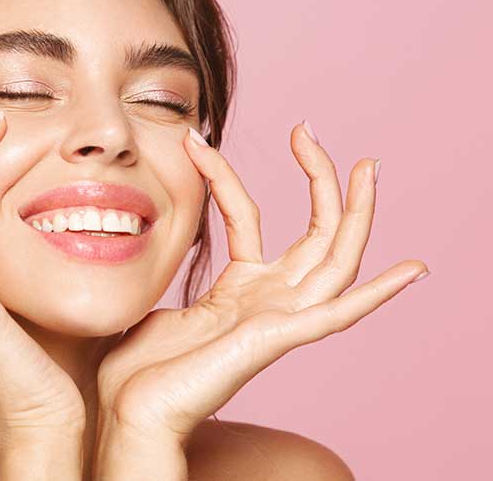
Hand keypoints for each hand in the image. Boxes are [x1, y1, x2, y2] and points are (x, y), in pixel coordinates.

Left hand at [96, 122, 429, 446]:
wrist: (129, 411)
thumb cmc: (138, 367)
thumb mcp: (156, 299)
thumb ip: (168, 270)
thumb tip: (142, 238)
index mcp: (240, 290)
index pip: (247, 216)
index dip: (228, 177)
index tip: (202, 141)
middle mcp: (268, 301)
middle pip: (314, 233)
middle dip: (321, 180)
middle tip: (310, 130)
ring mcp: (278, 320)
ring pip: (336, 260)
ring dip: (356, 213)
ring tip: (368, 166)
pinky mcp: (279, 339)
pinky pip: (339, 315)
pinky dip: (378, 293)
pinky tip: (412, 268)